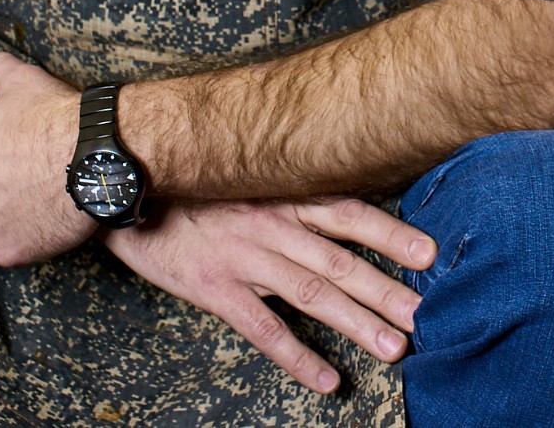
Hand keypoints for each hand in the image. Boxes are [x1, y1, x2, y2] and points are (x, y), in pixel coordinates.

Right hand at [104, 196, 434, 395]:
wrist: (124, 187)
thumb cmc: (189, 182)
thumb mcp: (240, 173)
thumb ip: (282, 188)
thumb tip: (330, 201)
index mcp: (277, 193)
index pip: (345, 211)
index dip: (388, 232)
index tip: (429, 252)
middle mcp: (268, 222)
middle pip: (339, 259)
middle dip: (386, 289)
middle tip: (426, 316)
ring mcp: (242, 255)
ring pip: (311, 292)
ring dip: (356, 321)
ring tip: (394, 349)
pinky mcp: (215, 287)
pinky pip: (263, 328)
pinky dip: (298, 356)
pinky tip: (327, 380)